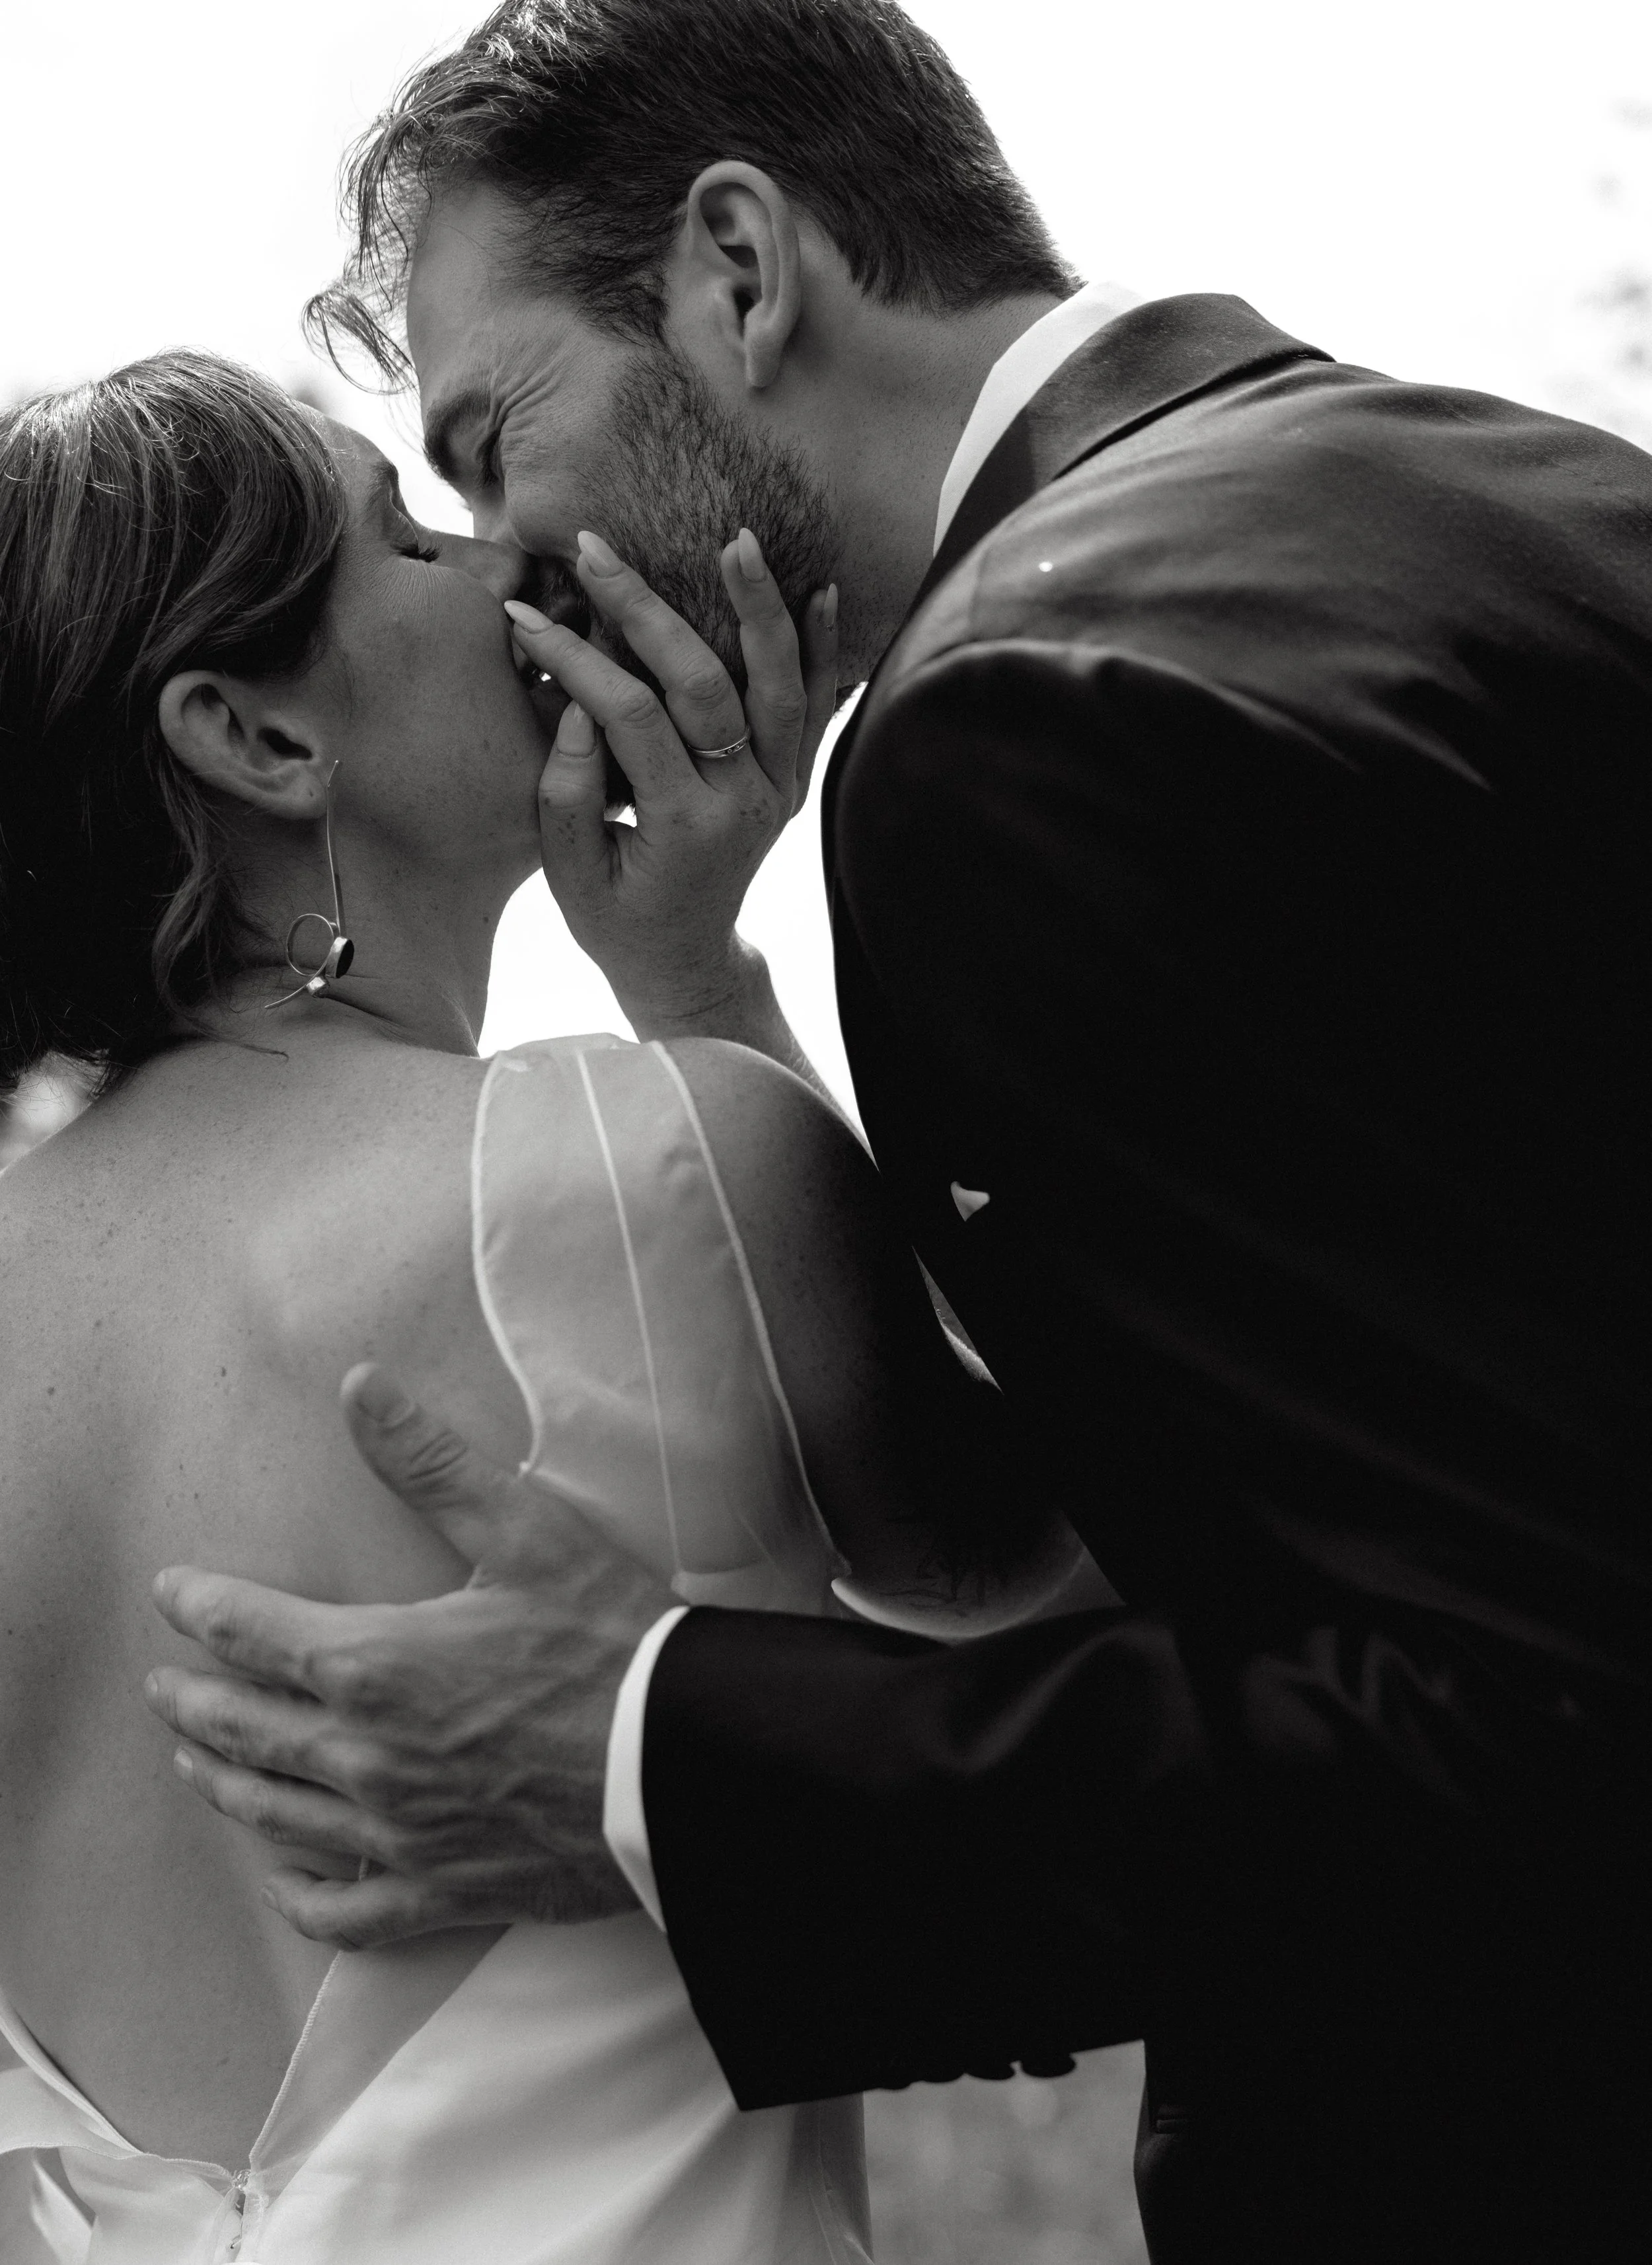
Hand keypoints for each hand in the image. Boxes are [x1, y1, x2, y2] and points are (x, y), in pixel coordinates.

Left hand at [143, 1366, 676, 1948]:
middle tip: (162, 1688)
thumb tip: (359, 1386)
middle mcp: (365, 1757)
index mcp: (374, 1665)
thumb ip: (430, 1462)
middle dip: (192, 1702)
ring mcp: (397, 1833)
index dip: (200, 1606)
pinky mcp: (440, 1889)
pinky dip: (299, 1896)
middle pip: (244, 1729)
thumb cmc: (611, 1642)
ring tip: (197, 1764)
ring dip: (224, 1782)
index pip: (251, 1631)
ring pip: (275, 1814)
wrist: (682, 1764)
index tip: (171, 1592)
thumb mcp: (526, 1531)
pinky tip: (285, 1879)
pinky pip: (342, 1911)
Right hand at [509, 528, 837, 1033]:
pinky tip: (823, 588)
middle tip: (597, 549)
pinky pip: (817, 706)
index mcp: (684, 827)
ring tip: (737, 540)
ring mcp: (780, 789)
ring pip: (781, 685)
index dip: (576, 660)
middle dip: (646, 609)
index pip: (632, 719)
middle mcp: (745, 803)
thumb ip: (569, 791)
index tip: (525, 615)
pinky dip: (823, 649)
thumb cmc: (615, 915)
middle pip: (705, 685)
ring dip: (760, 609)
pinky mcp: (795, 779)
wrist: (685, 958)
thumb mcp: (570, 872)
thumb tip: (579, 702)